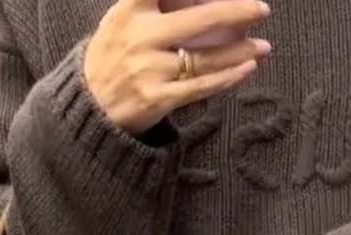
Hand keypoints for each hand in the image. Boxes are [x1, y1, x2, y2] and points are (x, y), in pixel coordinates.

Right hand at [83, 0, 270, 133]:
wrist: (87, 107)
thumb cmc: (111, 57)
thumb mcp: (121, 19)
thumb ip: (152, 2)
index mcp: (131, 10)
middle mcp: (141, 38)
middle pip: (200, 20)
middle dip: (237, 12)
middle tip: (262, 9)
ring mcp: (149, 71)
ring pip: (205, 58)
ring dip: (240, 51)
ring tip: (263, 46)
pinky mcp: (156, 100)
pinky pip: (200, 87)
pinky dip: (227, 77)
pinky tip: (247, 68)